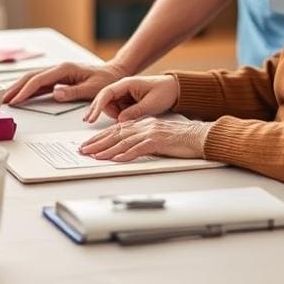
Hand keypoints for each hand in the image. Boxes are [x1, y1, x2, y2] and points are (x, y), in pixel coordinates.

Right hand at [2, 61, 127, 105]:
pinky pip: (39, 83)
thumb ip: (74, 92)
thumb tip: (55, 94)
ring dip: (19, 87)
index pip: (40, 80)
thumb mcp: (93, 89)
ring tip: (6, 98)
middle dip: (16, 88)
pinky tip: (20, 95)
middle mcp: (59, 69)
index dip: (25, 90)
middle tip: (2, 99)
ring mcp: (57, 73)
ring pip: (33, 78)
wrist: (113, 74)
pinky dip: (28, 88)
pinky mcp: (58, 78)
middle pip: (31, 76)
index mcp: (65, 69)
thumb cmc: (105, 81)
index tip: (15, 100)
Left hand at [79, 116, 210, 161]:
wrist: (199, 136)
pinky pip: (139, 149)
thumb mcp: (158, 137)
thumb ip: (143, 141)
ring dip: (107, 150)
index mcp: (144, 123)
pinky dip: (126, 154)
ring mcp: (151, 133)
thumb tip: (127, 150)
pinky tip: (116, 159)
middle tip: (84, 150)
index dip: (101, 137)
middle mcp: (145, 126)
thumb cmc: (181, 139)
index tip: (89, 144)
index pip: (117, 130)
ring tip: (94, 156)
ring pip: (124, 141)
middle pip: (116, 134)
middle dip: (98, 143)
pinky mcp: (158, 141)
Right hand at [83, 74, 178, 122]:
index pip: (106, 93)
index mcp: (127, 83)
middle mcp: (123, 87)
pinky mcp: (127, 100)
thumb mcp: (151, 104)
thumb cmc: (165, 92)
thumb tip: (120, 120)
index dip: (97, 106)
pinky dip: (121, 116)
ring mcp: (124, 94)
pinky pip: (118, 109)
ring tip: (132, 117)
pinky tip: (130, 118)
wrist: (174, 89)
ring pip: (110, 107)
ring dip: (115, 115)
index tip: (92, 118)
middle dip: (103, 112)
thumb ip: (135, 112)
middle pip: (104, 100)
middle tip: (106, 124)